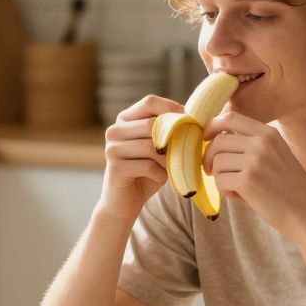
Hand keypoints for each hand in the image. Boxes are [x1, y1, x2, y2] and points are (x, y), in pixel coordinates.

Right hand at [98, 95, 185, 221]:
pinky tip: (159, 178)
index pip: (150, 102)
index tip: (189, 121)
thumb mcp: (159, 148)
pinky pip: (148, 166)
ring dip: (167, 159)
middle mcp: (115, 130)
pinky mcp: (115, 168)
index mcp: (125, 120)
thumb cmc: (146, 172)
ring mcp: (112, 148)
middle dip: (173, 138)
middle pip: (153, 124)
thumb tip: (193, 117)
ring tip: (170, 167)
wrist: (123, 203)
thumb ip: (169, 132)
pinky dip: (160, 174)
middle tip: (183, 151)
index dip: (172, 108)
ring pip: (151, 146)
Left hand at [202, 112, 305, 241]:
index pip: (230, 117)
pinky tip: (241, 197)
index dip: (211, 126)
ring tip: (236, 188)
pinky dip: (225, 192)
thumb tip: (216, 139)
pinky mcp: (248, 181)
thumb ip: (251, 144)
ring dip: (221, 177)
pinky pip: (220, 181)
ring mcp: (254, 161)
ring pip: (217, 162)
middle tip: (213, 171)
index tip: (205, 139)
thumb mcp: (276, 154)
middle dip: (209, 157)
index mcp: (268, 133)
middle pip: (218, 141)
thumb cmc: (289, 188)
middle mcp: (261, 143)